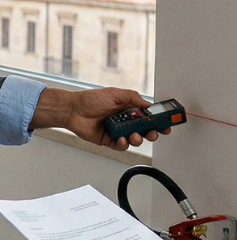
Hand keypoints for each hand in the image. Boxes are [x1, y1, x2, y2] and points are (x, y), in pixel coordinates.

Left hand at [31, 87, 170, 150]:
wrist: (72, 109)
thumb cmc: (90, 99)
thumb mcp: (114, 93)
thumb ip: (133, 98)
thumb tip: (148, 105)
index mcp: (128, 109)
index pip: (148, 116)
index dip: (158, 121)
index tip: (167, 124)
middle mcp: (124, 121)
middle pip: (145, 130)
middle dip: (152, 133)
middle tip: (153, 132)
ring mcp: (117, 131)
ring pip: (135, 140)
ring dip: (138, 139)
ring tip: (134, 135)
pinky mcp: (109, 140)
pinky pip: (121, 146)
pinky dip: (124, 144)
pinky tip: (122, 139)